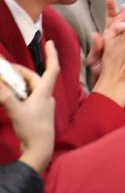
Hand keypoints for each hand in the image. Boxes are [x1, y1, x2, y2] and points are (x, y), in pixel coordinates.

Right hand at [0, 41, 59, 172]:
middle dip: (19, 72)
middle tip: (3, 70)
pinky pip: (27, 98)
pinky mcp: (37, 113)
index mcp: (45, 92)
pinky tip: (8, 97)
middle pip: (34, 78)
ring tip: (3, 83)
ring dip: (17, 84)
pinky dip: (18, 94)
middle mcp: (45, 96)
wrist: (40, 150)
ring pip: (29, 88)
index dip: (52, 55)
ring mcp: (42, 105)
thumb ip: (5, 96)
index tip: (49, 42)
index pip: (52, 69)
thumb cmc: (33, 130)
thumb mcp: (16, 111)